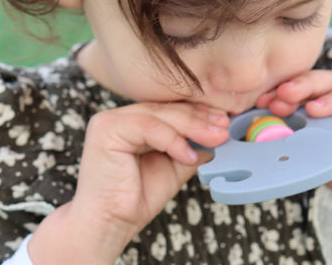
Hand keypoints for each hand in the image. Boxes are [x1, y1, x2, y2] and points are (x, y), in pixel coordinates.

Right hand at [28, 102, 229, 263]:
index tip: (223, 121)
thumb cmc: (137, 197)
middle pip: (166, 109)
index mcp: (133, 122)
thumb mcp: (174, 167)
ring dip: (193, 126)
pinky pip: (149, 126)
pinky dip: (173, 140)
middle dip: (200, 118)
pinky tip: (188, 155)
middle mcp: (119, 117)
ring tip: (216, 138)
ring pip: (160, 114)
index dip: (198, 113)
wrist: (111, 222)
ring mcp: (110, 120)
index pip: (169, 109)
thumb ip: (191, 148)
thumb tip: (217, 136)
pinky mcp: (107, 130)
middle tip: (224, 126)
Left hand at [256, 70, 331, 262]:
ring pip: (328, 82)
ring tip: (285, 97)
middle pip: (309, 81)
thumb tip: (257, 135)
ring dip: (305, 88)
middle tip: (269, 99)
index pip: (295, 89)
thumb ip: (291, 138)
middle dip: (287, 88)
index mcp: (320, 101)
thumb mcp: (310, 152)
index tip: (256, 104)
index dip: (275, 94)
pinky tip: (314, 108)